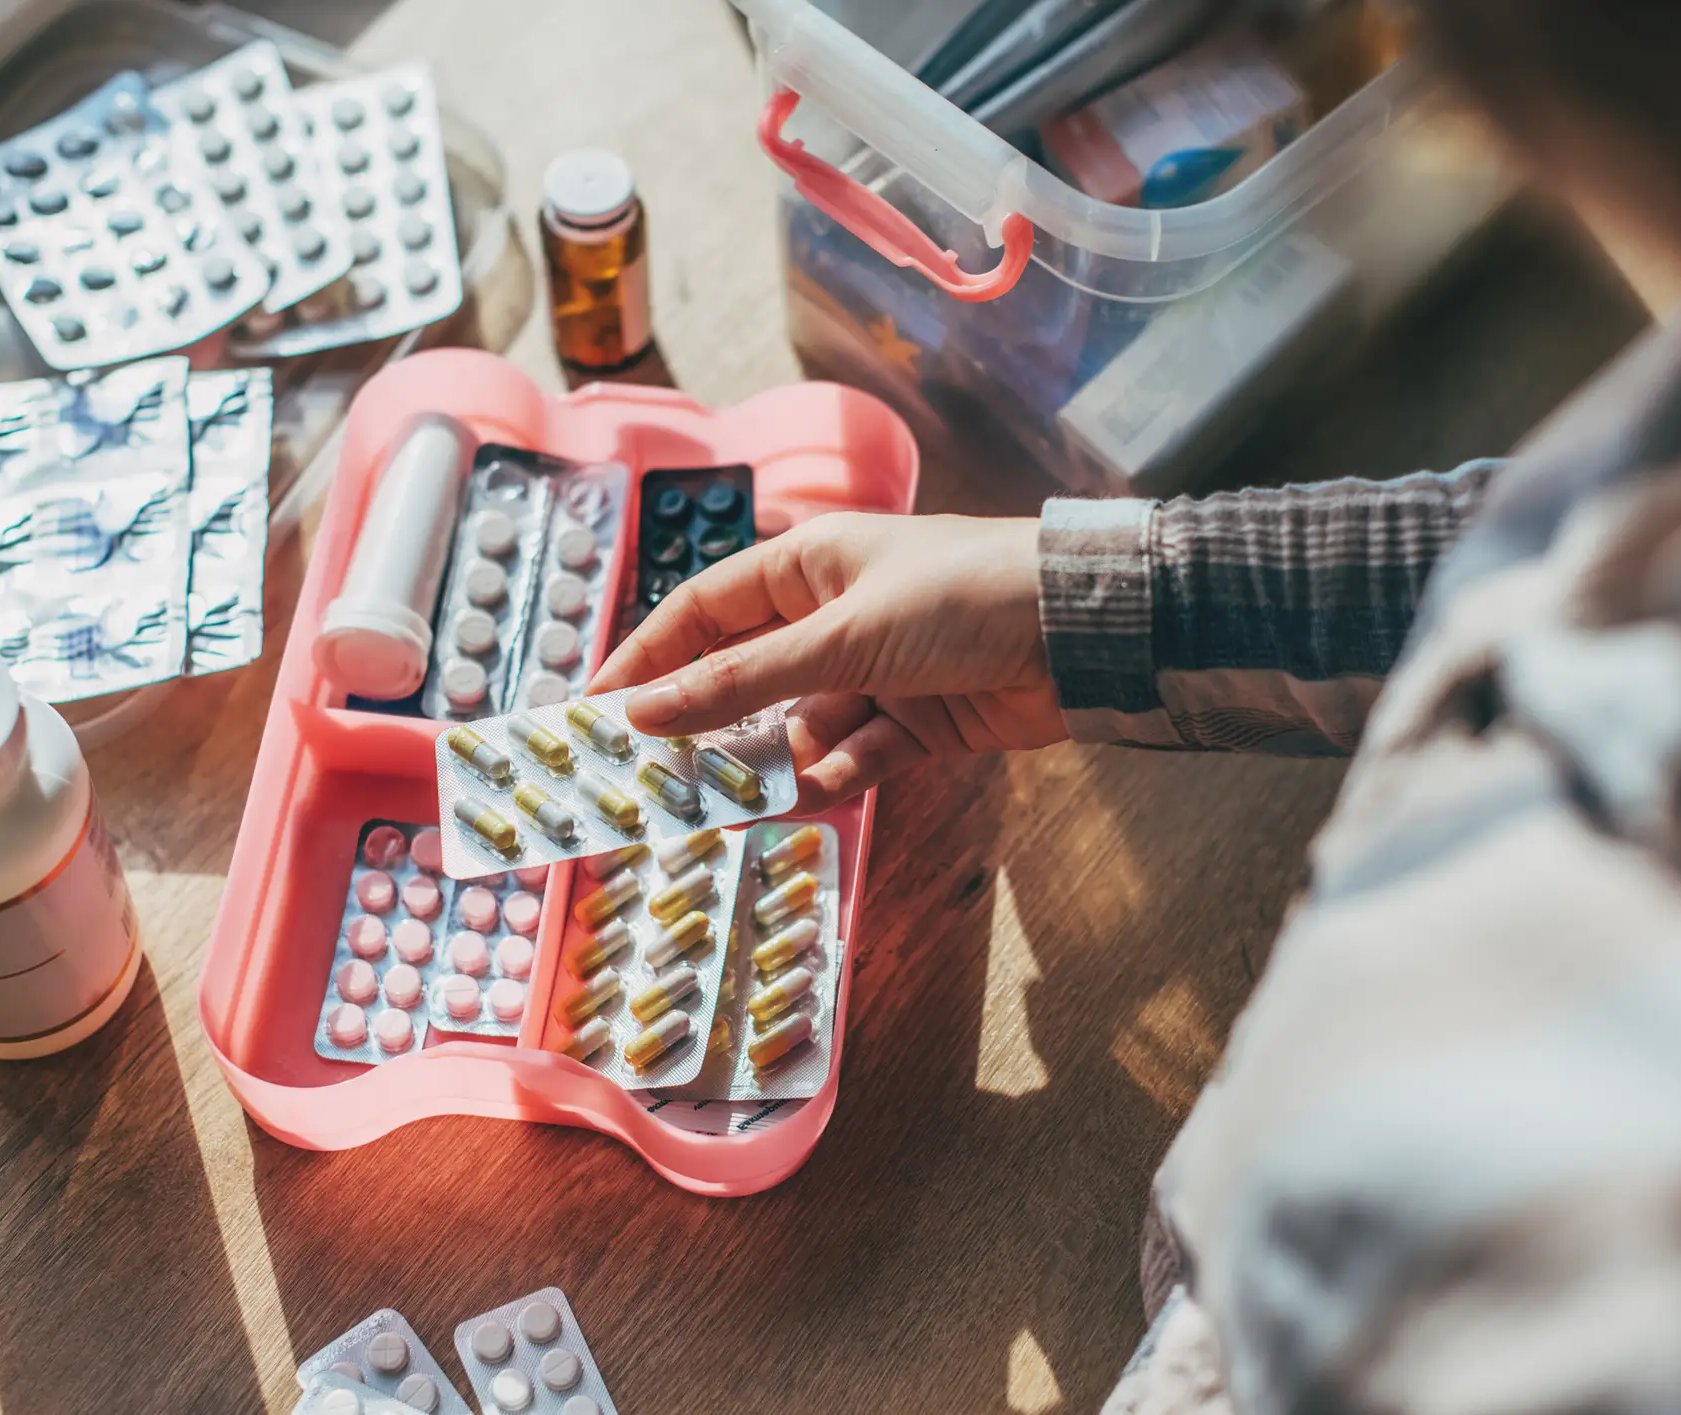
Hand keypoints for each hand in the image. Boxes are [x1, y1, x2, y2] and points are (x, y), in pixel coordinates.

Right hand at [588, 513, 1064, 811]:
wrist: (1084, 632)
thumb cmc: (962, 595)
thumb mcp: (841, 636)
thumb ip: (743, 681)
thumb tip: (646, 711)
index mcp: (806, 566)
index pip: (701, 613)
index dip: (646, 659)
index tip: (595, 710)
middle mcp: (832, 617)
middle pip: (743, 677)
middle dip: (703, 727)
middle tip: (650, 779)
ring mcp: (873, 673)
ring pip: (795, 728)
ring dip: (770, 764)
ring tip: (729, 804)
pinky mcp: (914, 723)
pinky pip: (852, 758)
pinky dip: (833, 778)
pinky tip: (812, 796)